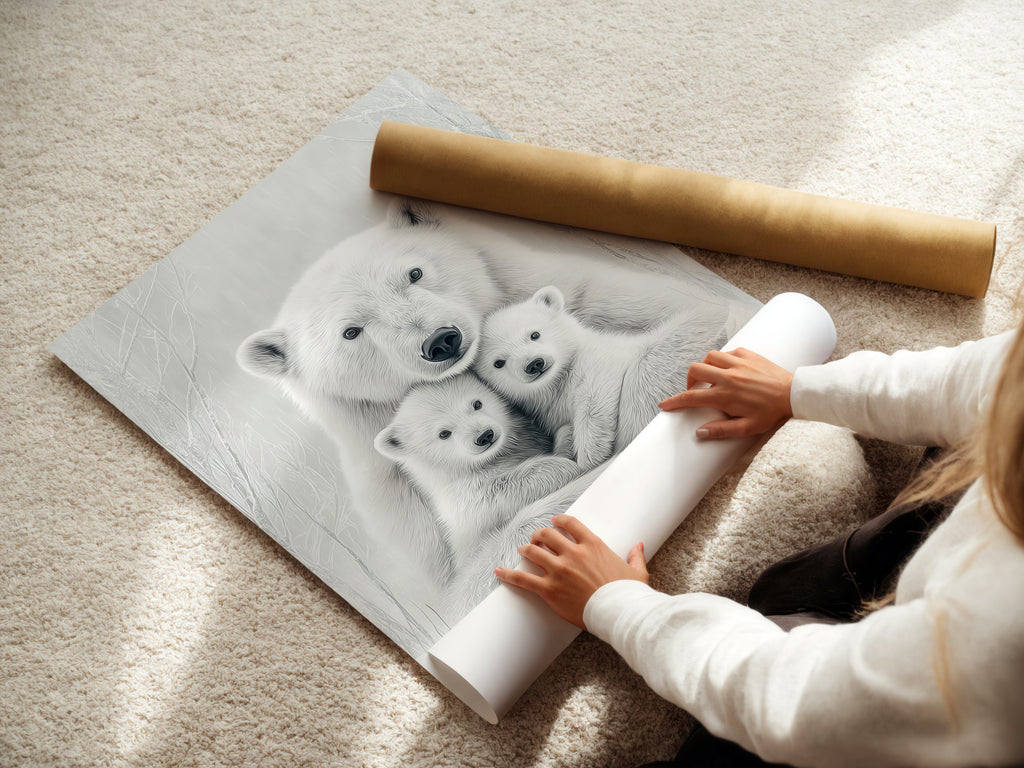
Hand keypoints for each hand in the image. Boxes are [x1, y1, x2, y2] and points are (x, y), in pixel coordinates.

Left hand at [494, 514, 647, 629]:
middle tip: (536, 538)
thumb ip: (635, 556)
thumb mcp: (636, 572)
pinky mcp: (549, 589)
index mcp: (593, 545)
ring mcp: (559, 570)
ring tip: (522, 550)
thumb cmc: (628, 594)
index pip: (570, 524)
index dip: (559, 521)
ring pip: (533, 552)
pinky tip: (499, 572)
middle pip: (547, 535)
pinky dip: (509, 574)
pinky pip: (523, 579)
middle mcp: (573, 554)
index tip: (554, 522)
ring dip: (526, 549)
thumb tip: (639, 546)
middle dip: (539, 535)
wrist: (619, 613)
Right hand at [658, 347, 793, 439]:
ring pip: (709, 357)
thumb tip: (699, 433)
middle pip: (695, 370)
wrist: (794, 394)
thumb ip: (722, 430)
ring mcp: (738, 363)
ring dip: (705, 367)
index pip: (691, 398)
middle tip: (695, 390)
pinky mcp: (748, 354)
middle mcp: (728, 376)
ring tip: (711, 378)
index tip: (664, 405)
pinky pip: (727, 352)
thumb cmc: (771, 413)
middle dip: (689, 380)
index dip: (674, 402)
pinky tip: (729, 369)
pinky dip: (723, 360)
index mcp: (725, 395)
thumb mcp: (747, 428)